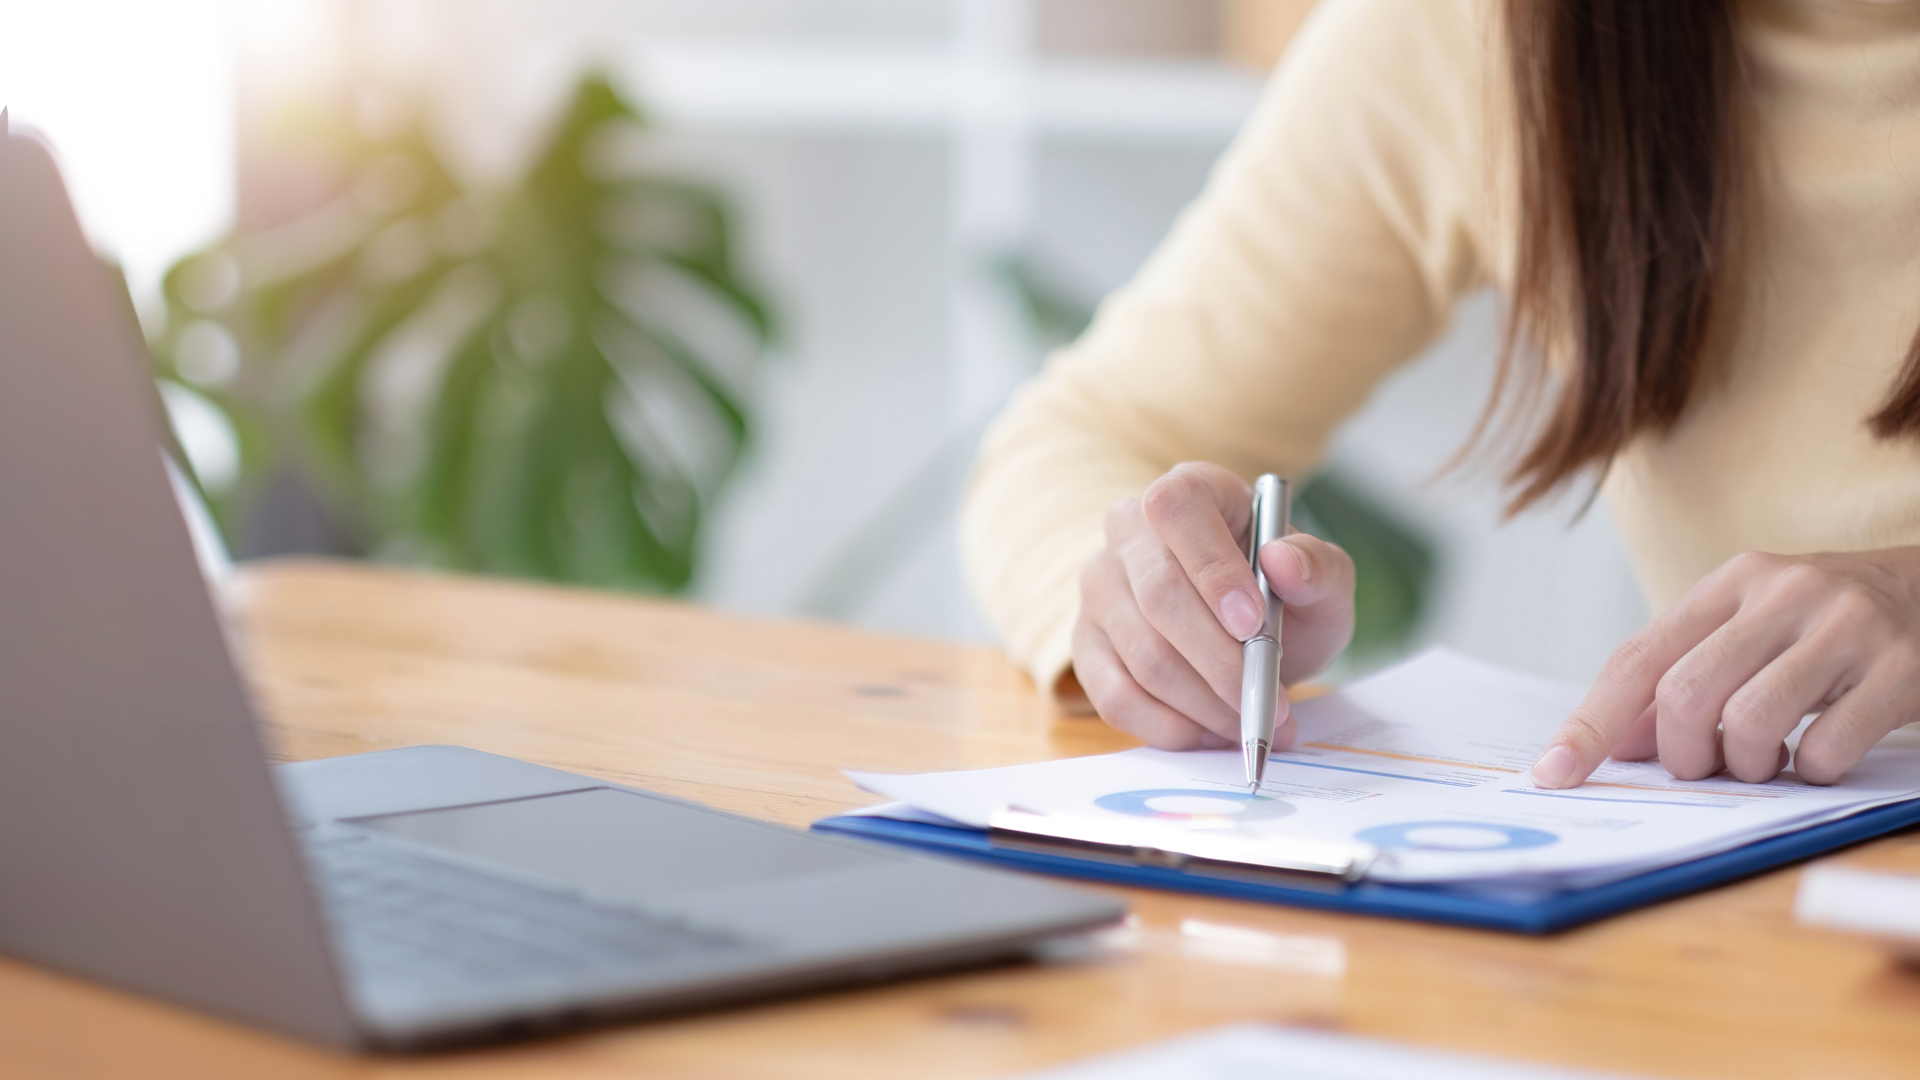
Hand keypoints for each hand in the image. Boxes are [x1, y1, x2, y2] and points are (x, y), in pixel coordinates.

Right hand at [1071, 462, 1356, 749]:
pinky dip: (1169, 727)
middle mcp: (1128, 531)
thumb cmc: (1282, 594)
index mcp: (1189, 490)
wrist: (1247, 631)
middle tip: (1267, 698)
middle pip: (1158, 594)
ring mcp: (1099, 588)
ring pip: (1141, 654)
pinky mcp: (1086, 645)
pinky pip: (1115, 696)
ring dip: (1204, 702)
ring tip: (1253, 721)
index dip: (1212, 568)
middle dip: (1218, 659)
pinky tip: (1211, 731)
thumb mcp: (1321, 579)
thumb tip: (1283, 562)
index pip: (1177, 510)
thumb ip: (1318, 568)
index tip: (1253, 623)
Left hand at [1533, 548, 1919, 788]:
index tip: (1554, 773)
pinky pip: (1824, 748)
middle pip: (1686, 694)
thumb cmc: (1825, 624)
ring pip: (1750, 723)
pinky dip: (1811, 770)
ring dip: (1749, 765)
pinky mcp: (1899, 668)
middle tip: (1709, 765)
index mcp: (1730, 583)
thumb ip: (1683, 676)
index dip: (1590, 723)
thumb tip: (1619, 744)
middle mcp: (1783, 594)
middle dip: (1685, 753)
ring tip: (1770, 757)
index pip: (1637, 658)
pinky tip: (1821, 752)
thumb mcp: (1749, 630)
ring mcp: (1844, 627)